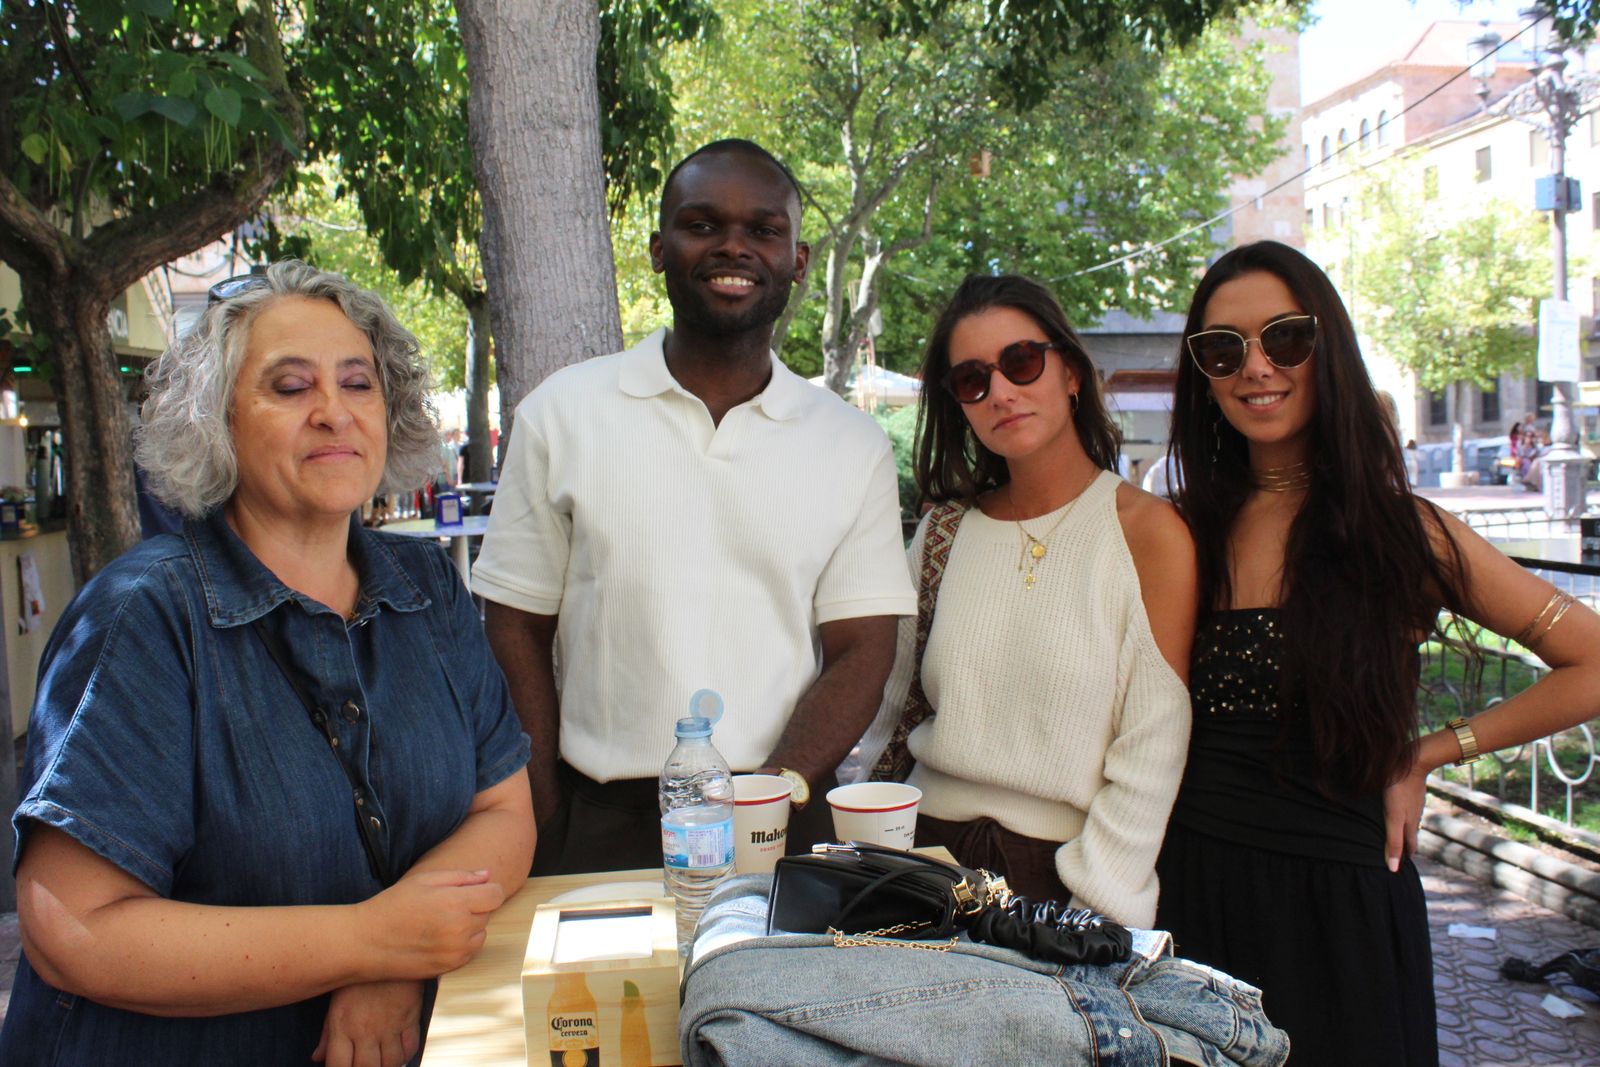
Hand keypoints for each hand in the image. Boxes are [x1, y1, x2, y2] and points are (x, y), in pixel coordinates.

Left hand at [313, 980, 422, 1066]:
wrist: (388, 945)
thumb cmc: (357, 972)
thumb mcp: (336, 999)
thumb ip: (327, 1032)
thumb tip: (317, 1057)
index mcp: (342, 1025)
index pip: (338, 1065)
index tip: (344, 1066)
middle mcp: (366, 1029)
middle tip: (364, 1063)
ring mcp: (390, 1025)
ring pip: (391, 1063)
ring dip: (386, 1066)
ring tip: (381, 1061)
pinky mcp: (410, 1017)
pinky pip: (410, 1047)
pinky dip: (405, 1055)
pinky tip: (398, 1051)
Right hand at [359, 868, 504, 978]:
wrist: (366, 942)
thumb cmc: (393, 906)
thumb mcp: (425, 880)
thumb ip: (461, 877)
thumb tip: (487, 876)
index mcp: (456, 903)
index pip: (495, 895)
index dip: (486, 890)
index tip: (473, 890)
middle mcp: (460, 930)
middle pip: (487, 914)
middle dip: (473, 907)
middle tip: (445, 905)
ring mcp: (455, 952)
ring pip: (480, 934)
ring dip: (469, 927)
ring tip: (441, 922)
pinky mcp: (449, 968)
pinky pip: (469, 952)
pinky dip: (461, 944)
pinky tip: (438, 938)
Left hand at [1382, 764, 1429, 873]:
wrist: (1415, 760)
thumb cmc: (1399, 788)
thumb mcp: (1393, 816)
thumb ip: (1393, 840)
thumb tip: (1393, 868)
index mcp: (1408, 823)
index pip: (1409, 846)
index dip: (1403, 856)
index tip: (1398, 866)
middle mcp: (1414, 815)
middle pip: (1410, 834)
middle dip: (1404, 846)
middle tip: (1399, 854)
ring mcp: (1414, 802)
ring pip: (1410, 820)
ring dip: (1404, 829)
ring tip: (1398, 834)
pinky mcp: (1412, 791)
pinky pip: (1409, 807)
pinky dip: (1404, 815)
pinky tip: (1400, 810)